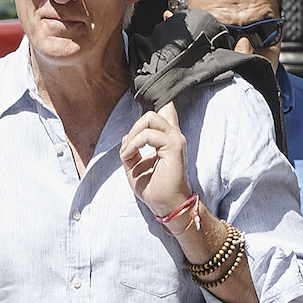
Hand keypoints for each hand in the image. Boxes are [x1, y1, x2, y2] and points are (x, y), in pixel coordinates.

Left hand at [119, 101, 191, 217]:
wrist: (166, 206)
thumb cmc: (153, 189)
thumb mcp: (134, 168)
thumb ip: (130, 150)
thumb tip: (126, 137)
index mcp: (166, 139)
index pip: (165, 110)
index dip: (156, 101)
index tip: (144, 97)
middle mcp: (173, 136)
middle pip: (152, 113)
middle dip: (133, 127)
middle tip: (127, 149)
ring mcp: (175, 140)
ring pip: (150, 119)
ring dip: (132, 136)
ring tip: (127, 154)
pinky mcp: (174, 147)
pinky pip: (148, 135)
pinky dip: (134, 144)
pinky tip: (129, 156)